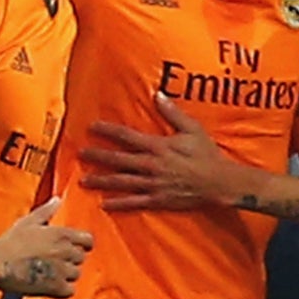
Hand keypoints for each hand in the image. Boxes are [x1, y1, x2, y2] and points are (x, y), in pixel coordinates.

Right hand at [0, 197, 92, 297]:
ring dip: (66, 275)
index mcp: (62, 234)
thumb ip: (47, 211)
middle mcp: (66, 251)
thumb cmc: (10, 242)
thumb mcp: (29, 222)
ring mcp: (62, 270)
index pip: (88, 240)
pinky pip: (70, 290)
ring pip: (76, 274)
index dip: (82, 245)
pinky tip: (50, 285)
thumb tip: (57, 199)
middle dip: (70, 260)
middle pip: (81, 258)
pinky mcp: (56, 287)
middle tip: (53, 262)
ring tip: (49, 273)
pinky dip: (62, 290)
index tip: (73, 248)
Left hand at [79, 94, 234, 210]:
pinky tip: (104, 204)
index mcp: (157, 147)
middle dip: (97, 157)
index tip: (92, 127)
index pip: (126, 136)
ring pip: (121, 182)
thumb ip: (172, 112)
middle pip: (118, 160)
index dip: (108, 131)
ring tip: (84, 181)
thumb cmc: (207, 155)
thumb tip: (157, 94)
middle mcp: (151, 165)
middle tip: (80, 154)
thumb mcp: (192, 129)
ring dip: (101, 181)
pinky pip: (134, 202)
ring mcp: (153, 184)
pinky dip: (119, 204)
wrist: (218, 183)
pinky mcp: (158, 200)